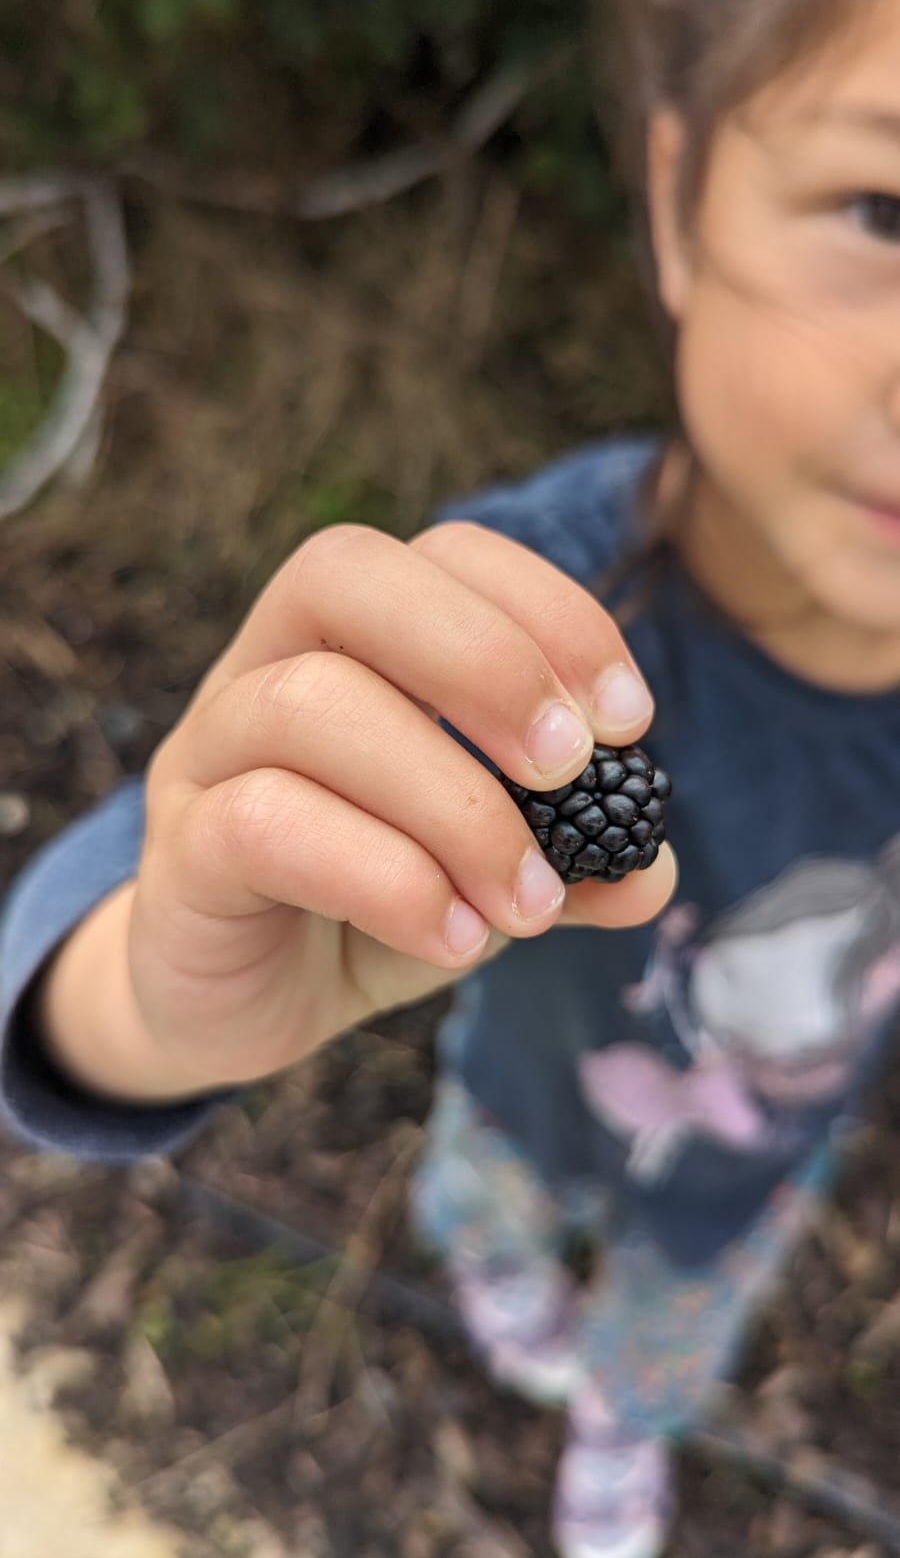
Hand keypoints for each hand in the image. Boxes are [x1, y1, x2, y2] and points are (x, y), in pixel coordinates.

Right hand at [45, 521, 675, 1100]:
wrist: (245, 1002)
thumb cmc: (372, 902)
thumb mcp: (488, 873)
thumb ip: (570, 859)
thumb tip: (648, 876)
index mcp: (354, 641)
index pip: (444, 555)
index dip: (546, 610)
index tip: (628, 719)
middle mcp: (267, 666)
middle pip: (346, 573)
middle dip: (484, 658)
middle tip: (569, 766)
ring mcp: (210, 751)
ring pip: (310, 706)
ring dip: (453, 803)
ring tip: (528, 901)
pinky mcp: (181, 851)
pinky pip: (263, 825)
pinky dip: (386, 879)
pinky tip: (455, 941)